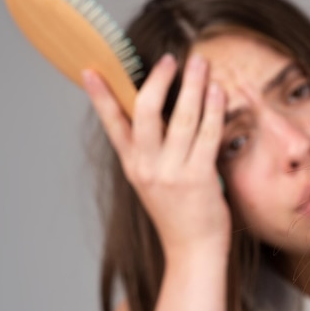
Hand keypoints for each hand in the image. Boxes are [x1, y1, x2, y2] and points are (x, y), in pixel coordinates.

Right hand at [82, 54, 230, 258]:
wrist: (192, 252)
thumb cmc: (177, 214)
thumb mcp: (153, 182)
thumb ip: (152, 152)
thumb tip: (161, 114)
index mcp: (133, 166)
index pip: (113, 124)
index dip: (101, 96)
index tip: (91, 69)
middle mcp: (147, 167)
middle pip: (145, 112)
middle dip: (158, 79)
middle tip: (171, 58)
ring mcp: (172, 173)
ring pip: (180, 117)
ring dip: (192, 85)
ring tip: (202, 63)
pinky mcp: (198, 178)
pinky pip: (207, 134)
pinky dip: (213, 108)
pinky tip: (218, 91)